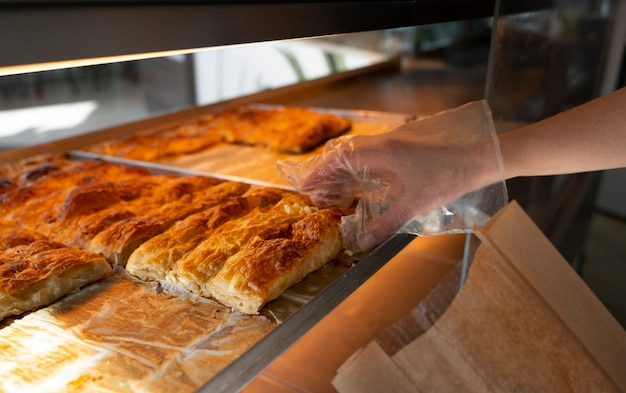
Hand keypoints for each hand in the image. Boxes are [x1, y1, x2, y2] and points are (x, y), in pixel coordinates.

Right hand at [278, 101, 505, 251]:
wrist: (474, 162)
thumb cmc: (444, 180)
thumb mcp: (413, 205)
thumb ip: (385, 224)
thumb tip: (361, 244)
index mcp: (382, 153)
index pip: (341, 159)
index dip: (320, 173)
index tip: (304, 186)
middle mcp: (384, 145)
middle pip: (345, 157)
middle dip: (327, 175)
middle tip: (314, 195)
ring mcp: (393, 146)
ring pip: (357, 158)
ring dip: (342, 174)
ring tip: (329, 193)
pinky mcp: (401, 151)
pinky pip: (370, 159)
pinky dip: (357, 172)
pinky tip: (356, 187)